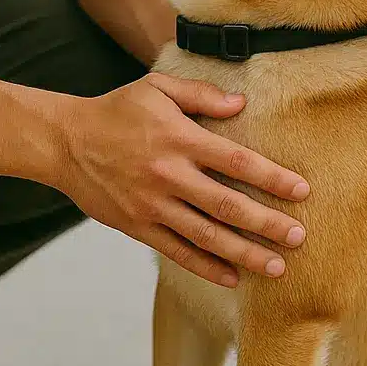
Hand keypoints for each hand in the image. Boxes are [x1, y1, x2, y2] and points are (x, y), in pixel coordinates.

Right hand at [55, 73, 308, 288]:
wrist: (64, 141)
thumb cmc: (116, 110)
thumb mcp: (157, 88)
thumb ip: (200, 94)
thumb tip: (241, 103)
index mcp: (178, 138)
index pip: (236, 160)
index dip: (272, 177)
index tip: (302, 191)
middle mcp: (168, 174)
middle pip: (227, 205)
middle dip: (267, 223)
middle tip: (299, 237)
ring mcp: (152, 204)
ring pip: (206, 235)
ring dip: (244, 253)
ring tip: (277, 267)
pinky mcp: (137, 226)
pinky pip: (177, 251)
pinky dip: (206, 267)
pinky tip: (232, 277)